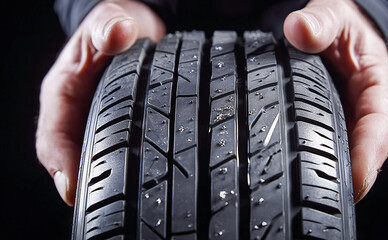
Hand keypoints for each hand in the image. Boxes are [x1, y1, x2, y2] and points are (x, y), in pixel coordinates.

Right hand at [36, 0, 164, 205]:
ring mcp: (94, 121)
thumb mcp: (110, 19)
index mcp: (64, 90)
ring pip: (92, 158)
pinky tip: (140, 181)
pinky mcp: (115, 126)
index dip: (60, 161)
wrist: (130, 30)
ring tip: (124, 203)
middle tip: (103, 207)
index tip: (71, 188)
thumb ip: (109, 26)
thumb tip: (118, 33)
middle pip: (71, 156)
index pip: (53, 133)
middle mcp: (76, 113)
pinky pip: (114, 151)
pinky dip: (122, 168)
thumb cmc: (115, 27)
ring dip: (103, 181)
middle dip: (84, 182)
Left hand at [284, 0, 387, 201]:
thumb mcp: (332, 13)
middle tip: (328, 201)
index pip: (381, 123)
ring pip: (350, 152)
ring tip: (315, 200)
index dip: (372, 153)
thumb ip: (320, 22)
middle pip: (368, 149)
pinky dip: (322, 164)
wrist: (335, 26)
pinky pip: (332, 145)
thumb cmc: (340, 21)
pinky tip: (305, 179)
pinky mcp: (334, 121)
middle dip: (353, 177)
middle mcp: (367, 106)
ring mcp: (351, 117)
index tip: (360, 179)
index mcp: (377, 83)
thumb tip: (299, 29)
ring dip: (337, 177)